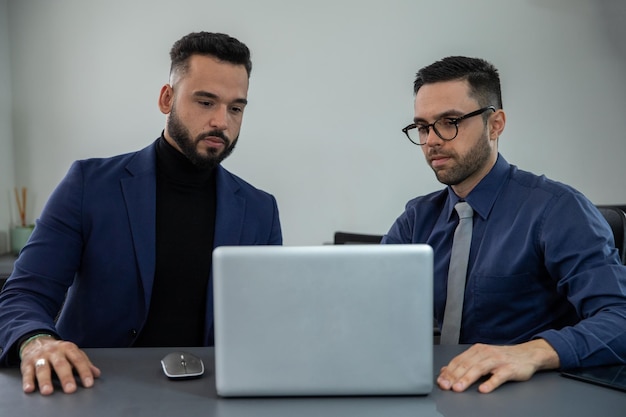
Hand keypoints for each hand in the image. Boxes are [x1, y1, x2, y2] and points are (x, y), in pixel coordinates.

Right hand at [19, 335, 100, 394]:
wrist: (36, 341)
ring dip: (45, 380)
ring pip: (43, 368)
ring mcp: (40, 357)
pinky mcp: (27, 363)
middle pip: (61, 364)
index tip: (89, 383)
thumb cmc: (58, 351)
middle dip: (66, 377)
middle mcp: (54, 352)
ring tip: (48, 391)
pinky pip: (27, 372)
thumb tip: (96, 374)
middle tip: (70, 389)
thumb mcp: (73, 353)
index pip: (78, 360)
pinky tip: (30, 388)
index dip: (84, 371)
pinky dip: (28, 381)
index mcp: (68, 348)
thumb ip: (84, 363)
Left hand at [437, 339, 559, 392]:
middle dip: (454, 376)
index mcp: (477, 350)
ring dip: (467, 379)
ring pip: (479, 369)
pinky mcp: (509, 369)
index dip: (448, 371)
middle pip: (467, 365)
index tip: (440, 381)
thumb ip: (464, 363)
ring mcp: (498, 360)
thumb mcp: (482, 357)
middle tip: (446, 386)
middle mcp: (485, 353)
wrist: (527, 355)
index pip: (459, 361)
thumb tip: (444, 371)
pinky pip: (499, 376)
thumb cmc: (502, 357)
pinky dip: (490, 383)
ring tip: (459, 388)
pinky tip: (483, 389)